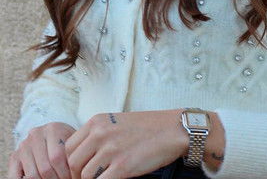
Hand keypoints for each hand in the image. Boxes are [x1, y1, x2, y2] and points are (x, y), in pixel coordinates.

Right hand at [8, 122, 74, 178]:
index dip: (65, 173)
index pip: (57, 157)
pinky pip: (15, 176)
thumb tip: (76, 175)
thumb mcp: (72, 144)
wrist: (54, 135)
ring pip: (32, 175)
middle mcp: (36, 134)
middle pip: (45, 168)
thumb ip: (73, 155)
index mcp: (53, 129)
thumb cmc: (66, 142)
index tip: (72, 177)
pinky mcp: (14, 156)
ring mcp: (24, 145)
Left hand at [65, 110, 187, 178]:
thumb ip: (96, 136)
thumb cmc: (145, 128)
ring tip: (106, 176)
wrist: (171, 129)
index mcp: (96, 121)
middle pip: (73, 163)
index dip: (71, 163)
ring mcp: (110, 150)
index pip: (68, 147)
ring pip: (85, 176)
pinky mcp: (122, 166)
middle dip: (78, 175)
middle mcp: (100, 133)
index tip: (80, 170)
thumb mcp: (115, 123)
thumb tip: (80, 158)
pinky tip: (114, 178)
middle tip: (91, 178)